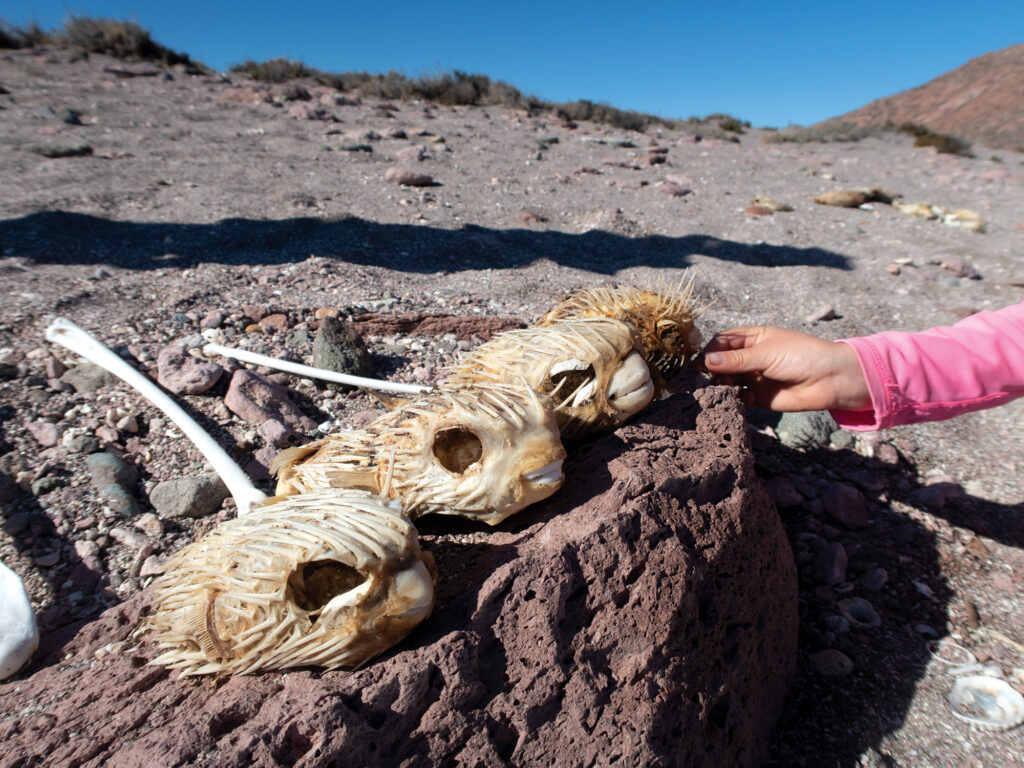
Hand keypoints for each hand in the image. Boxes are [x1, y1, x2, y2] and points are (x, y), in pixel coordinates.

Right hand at [700, 326, 870, 411]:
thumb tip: (706, 361)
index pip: (723, 341)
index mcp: (753, 338)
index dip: (711, 350)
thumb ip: (737, 360)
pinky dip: (735, 399)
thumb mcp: (767, 353)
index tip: (701, 362)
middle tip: (708, 378)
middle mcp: (751, 357)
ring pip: (728, 380)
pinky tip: (740, 398)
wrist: (830, 380)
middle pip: (722, 362)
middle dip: (713, 369)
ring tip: (723, 388)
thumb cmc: (802, 356)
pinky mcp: (759, 397)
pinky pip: (739, 398)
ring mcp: (755, 377)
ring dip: (722, 384)